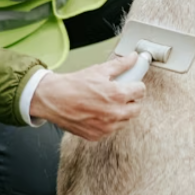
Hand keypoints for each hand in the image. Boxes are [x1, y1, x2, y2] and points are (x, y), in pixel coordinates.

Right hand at [29, 54, 145, 140]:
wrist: (53, 99)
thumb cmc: (74, 84)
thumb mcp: (99, 70)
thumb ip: (120, 64)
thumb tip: (133, 58)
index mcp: (117, 95)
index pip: (140, 92)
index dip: (136, 85)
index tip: (132, 84)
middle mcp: (114, 114)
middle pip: (137, 109)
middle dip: (132, 100)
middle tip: (122, 94)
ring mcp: (106, 127)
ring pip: (125, 121)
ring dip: (121, 112)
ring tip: (108, 103)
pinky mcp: (97, 136)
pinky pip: (111, 130)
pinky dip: (108, 122)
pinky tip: (98, 112)